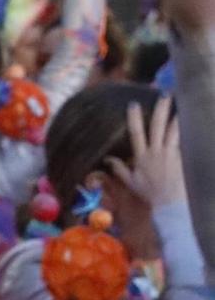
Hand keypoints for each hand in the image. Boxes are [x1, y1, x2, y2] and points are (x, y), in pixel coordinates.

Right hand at [106, 95, 184, 210]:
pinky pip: (184, 141)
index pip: (136, 134)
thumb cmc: (150, 193)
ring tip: (183, 104)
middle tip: (165, 95)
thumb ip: (119, 169)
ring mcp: (170, 154)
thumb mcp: (131, 182)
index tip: (134, 104)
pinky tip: (192, 122)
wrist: (169, 204)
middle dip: (160, 110)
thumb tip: (107, 159)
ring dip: (176, 116)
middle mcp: (155, 152)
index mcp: (142, 157)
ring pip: (173, 131)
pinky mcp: (182, 158)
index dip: (134, 118)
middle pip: (157, 127)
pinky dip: (187, 131)